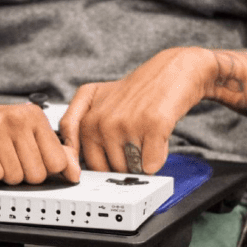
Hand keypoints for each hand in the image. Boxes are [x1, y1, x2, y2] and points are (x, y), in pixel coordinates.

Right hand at [0, 92, 80, 184]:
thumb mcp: (23, 134)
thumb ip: (52, 152)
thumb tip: (74, 172)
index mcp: (34, 116)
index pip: (57, 162)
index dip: (43, 170)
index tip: (28, 161)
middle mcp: (17, 118)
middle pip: (37, 174)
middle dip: (21, 175)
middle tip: (6, 158)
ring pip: (15, 177)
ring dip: (3, 174)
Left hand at [59, 47, 211, 174]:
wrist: (174, 70)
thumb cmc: (138, 91)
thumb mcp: (99, 99)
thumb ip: (79, 126)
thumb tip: (74, 167)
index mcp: (85, 111)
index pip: (72, 149)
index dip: (75, 167)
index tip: (79, 176)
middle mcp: (101, 118)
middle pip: (103, 167)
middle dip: (119, 165)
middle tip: (131, 144)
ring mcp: (125, 123)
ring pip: (128, 168)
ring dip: (140, 162)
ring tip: (145, 137)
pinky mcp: (151, 126)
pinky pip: (150, 165)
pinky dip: (157, 159)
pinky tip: (158, 139)